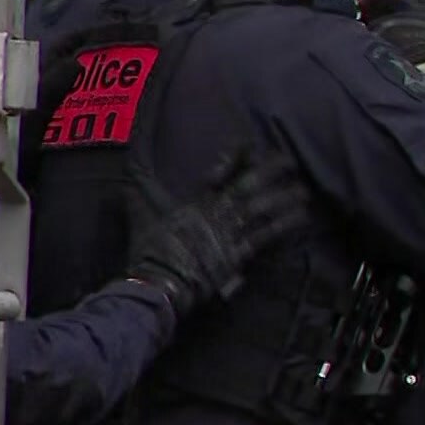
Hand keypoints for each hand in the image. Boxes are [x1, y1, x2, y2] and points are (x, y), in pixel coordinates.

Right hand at [125, 150, 314, 319]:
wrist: (158, 281)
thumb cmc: (149, 252)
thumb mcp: (139, 220)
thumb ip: (134, 200)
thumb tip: (121, 184)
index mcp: (195, 203)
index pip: (218, 173)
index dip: (235, 157)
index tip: (250, 143)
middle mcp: (216, 213)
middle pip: (248, 186)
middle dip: (269, 171)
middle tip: (289, 160)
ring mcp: (229, 232)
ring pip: (263, 209)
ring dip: (285, 197)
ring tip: (303, 189)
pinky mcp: (239, 253)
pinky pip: (266, 235)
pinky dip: (285, 225)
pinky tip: (301, 217)